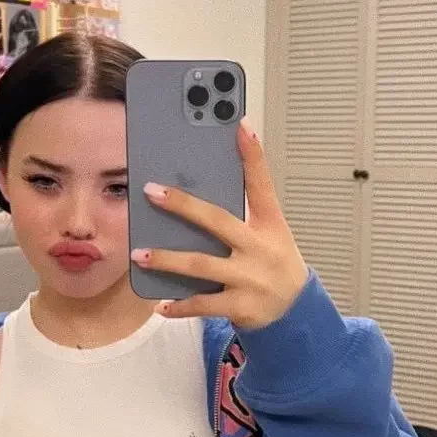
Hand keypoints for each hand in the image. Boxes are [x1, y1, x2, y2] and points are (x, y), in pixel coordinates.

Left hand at [130, 118, 308, 329]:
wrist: (295, 310)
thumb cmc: (272, 263)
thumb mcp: (268, 233)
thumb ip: (240, 215)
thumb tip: (194, 199)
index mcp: (268, 224)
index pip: (260, 185)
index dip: (252, 155)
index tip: (239, 125)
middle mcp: (259, 248)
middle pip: (217, 221)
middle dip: (183, 205)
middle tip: (151, 192)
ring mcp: (249, 278)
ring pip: (201, 265)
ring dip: (167, 260)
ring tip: (140, 254)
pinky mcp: (240, 306)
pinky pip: (203, 304)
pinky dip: (180, 306)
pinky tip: (160, 305)